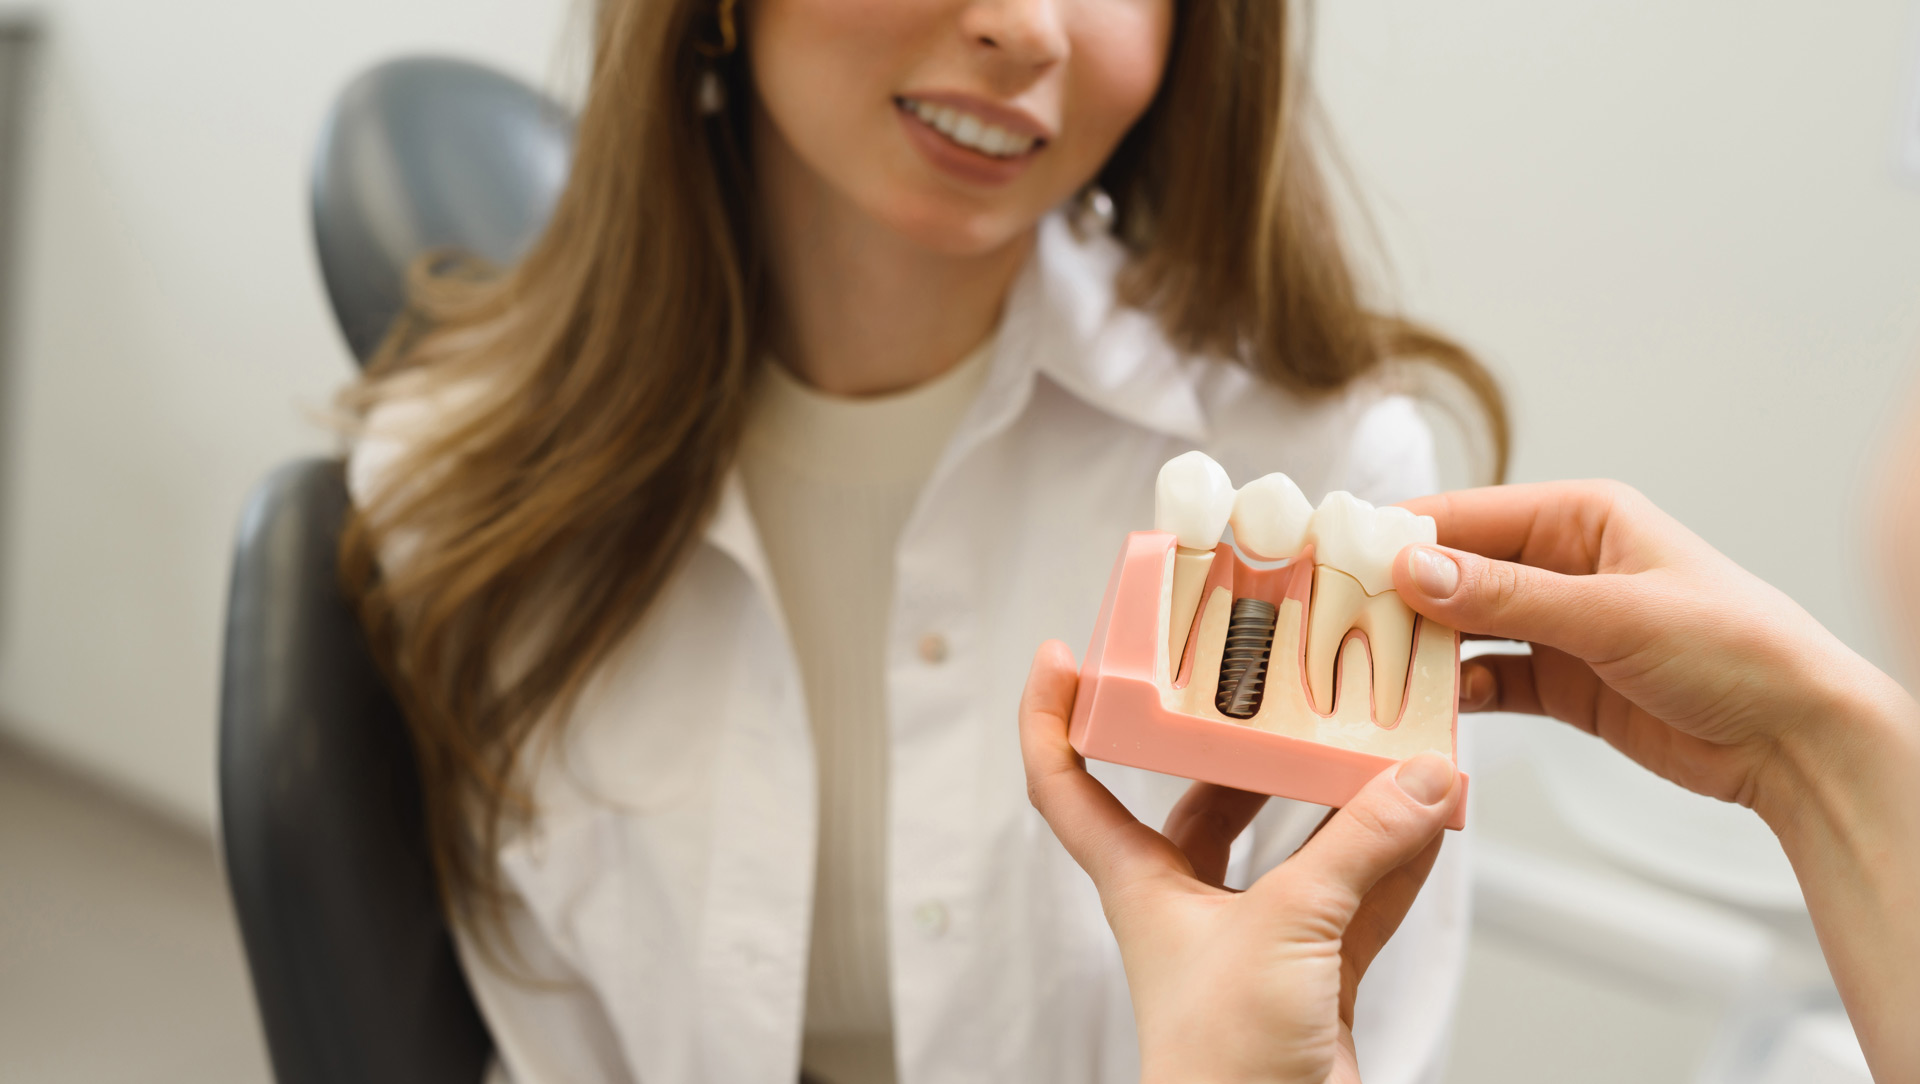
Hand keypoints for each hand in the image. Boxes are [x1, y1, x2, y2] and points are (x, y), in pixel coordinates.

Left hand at [1019, 640, 1462, 1083]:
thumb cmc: (1222, 1066)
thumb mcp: (1287, 927)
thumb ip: (1360, 845)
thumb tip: (1421, 779)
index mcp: (1139, 884)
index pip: (1068, 785)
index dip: (1054, 720)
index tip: (1065, 658)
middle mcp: (1190, 906)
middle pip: (1206, 800)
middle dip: (1246, 745)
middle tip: (1285, 683)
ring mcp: (1254, 942)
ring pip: (1297, 847)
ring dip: (1342, 801)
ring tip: (1386, 742)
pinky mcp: (1315, 979)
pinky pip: (1359, 900)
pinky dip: (1396, 862)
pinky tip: (1431, 821)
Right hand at [1391, 480, 1919, 1080]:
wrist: (1799, 740)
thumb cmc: (1737, 650)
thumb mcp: (1613, 615)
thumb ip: (1507, 596)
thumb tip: (1414, 569)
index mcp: (1580, 517)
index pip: (1465, 516)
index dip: (1396, 536)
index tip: (1332, 555)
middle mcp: (1562, 564)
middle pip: (1453, 574)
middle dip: (1395, 598)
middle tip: (1328, 622)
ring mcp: (1558, 626)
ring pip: (1462, 631)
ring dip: (1418, 651)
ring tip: (1361, 671)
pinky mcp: (1561, 684)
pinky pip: (1487, 681)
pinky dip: (1451, 695)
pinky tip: (1420, 709)